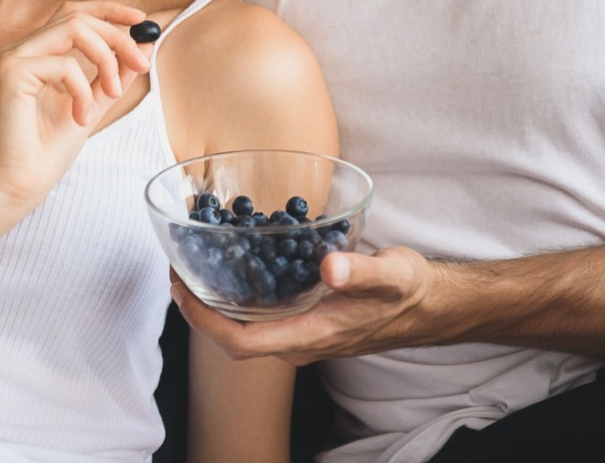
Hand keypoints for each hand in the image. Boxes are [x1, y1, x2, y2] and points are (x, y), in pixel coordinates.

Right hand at [0, 1, 152, 213]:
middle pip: (76, 16)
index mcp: (36, 54)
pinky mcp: (10, 72)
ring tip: (111, 92)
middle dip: (117, 36)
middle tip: (141, 63)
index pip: (72, 14)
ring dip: (106, 58)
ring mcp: (12, 58)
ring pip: (72, 28)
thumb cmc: (46, 150)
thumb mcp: (91, 105)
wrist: (18, 184)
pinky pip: (63, 64)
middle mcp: (21, 50)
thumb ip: (112, 76)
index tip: (141, 19)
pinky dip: (82, 89)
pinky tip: (79, 117)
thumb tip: (142, 47)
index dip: (108, 10)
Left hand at [171, 246, 438, 365]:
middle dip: (197, 306)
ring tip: (193, 263)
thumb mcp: (390, 275)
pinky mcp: (303, 320)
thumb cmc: (409, 292)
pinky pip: (259, 314)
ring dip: (214, 299)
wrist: (429, 306)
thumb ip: (361, 271)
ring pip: (244, 325)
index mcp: (310, 336)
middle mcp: (298, 341)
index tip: (179, 288)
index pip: (240, 343)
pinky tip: (232, 261)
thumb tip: (329, 267)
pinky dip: (238, 291)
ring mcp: (299, 333)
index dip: (202, 320)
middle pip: (231, 336)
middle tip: (175, 267)